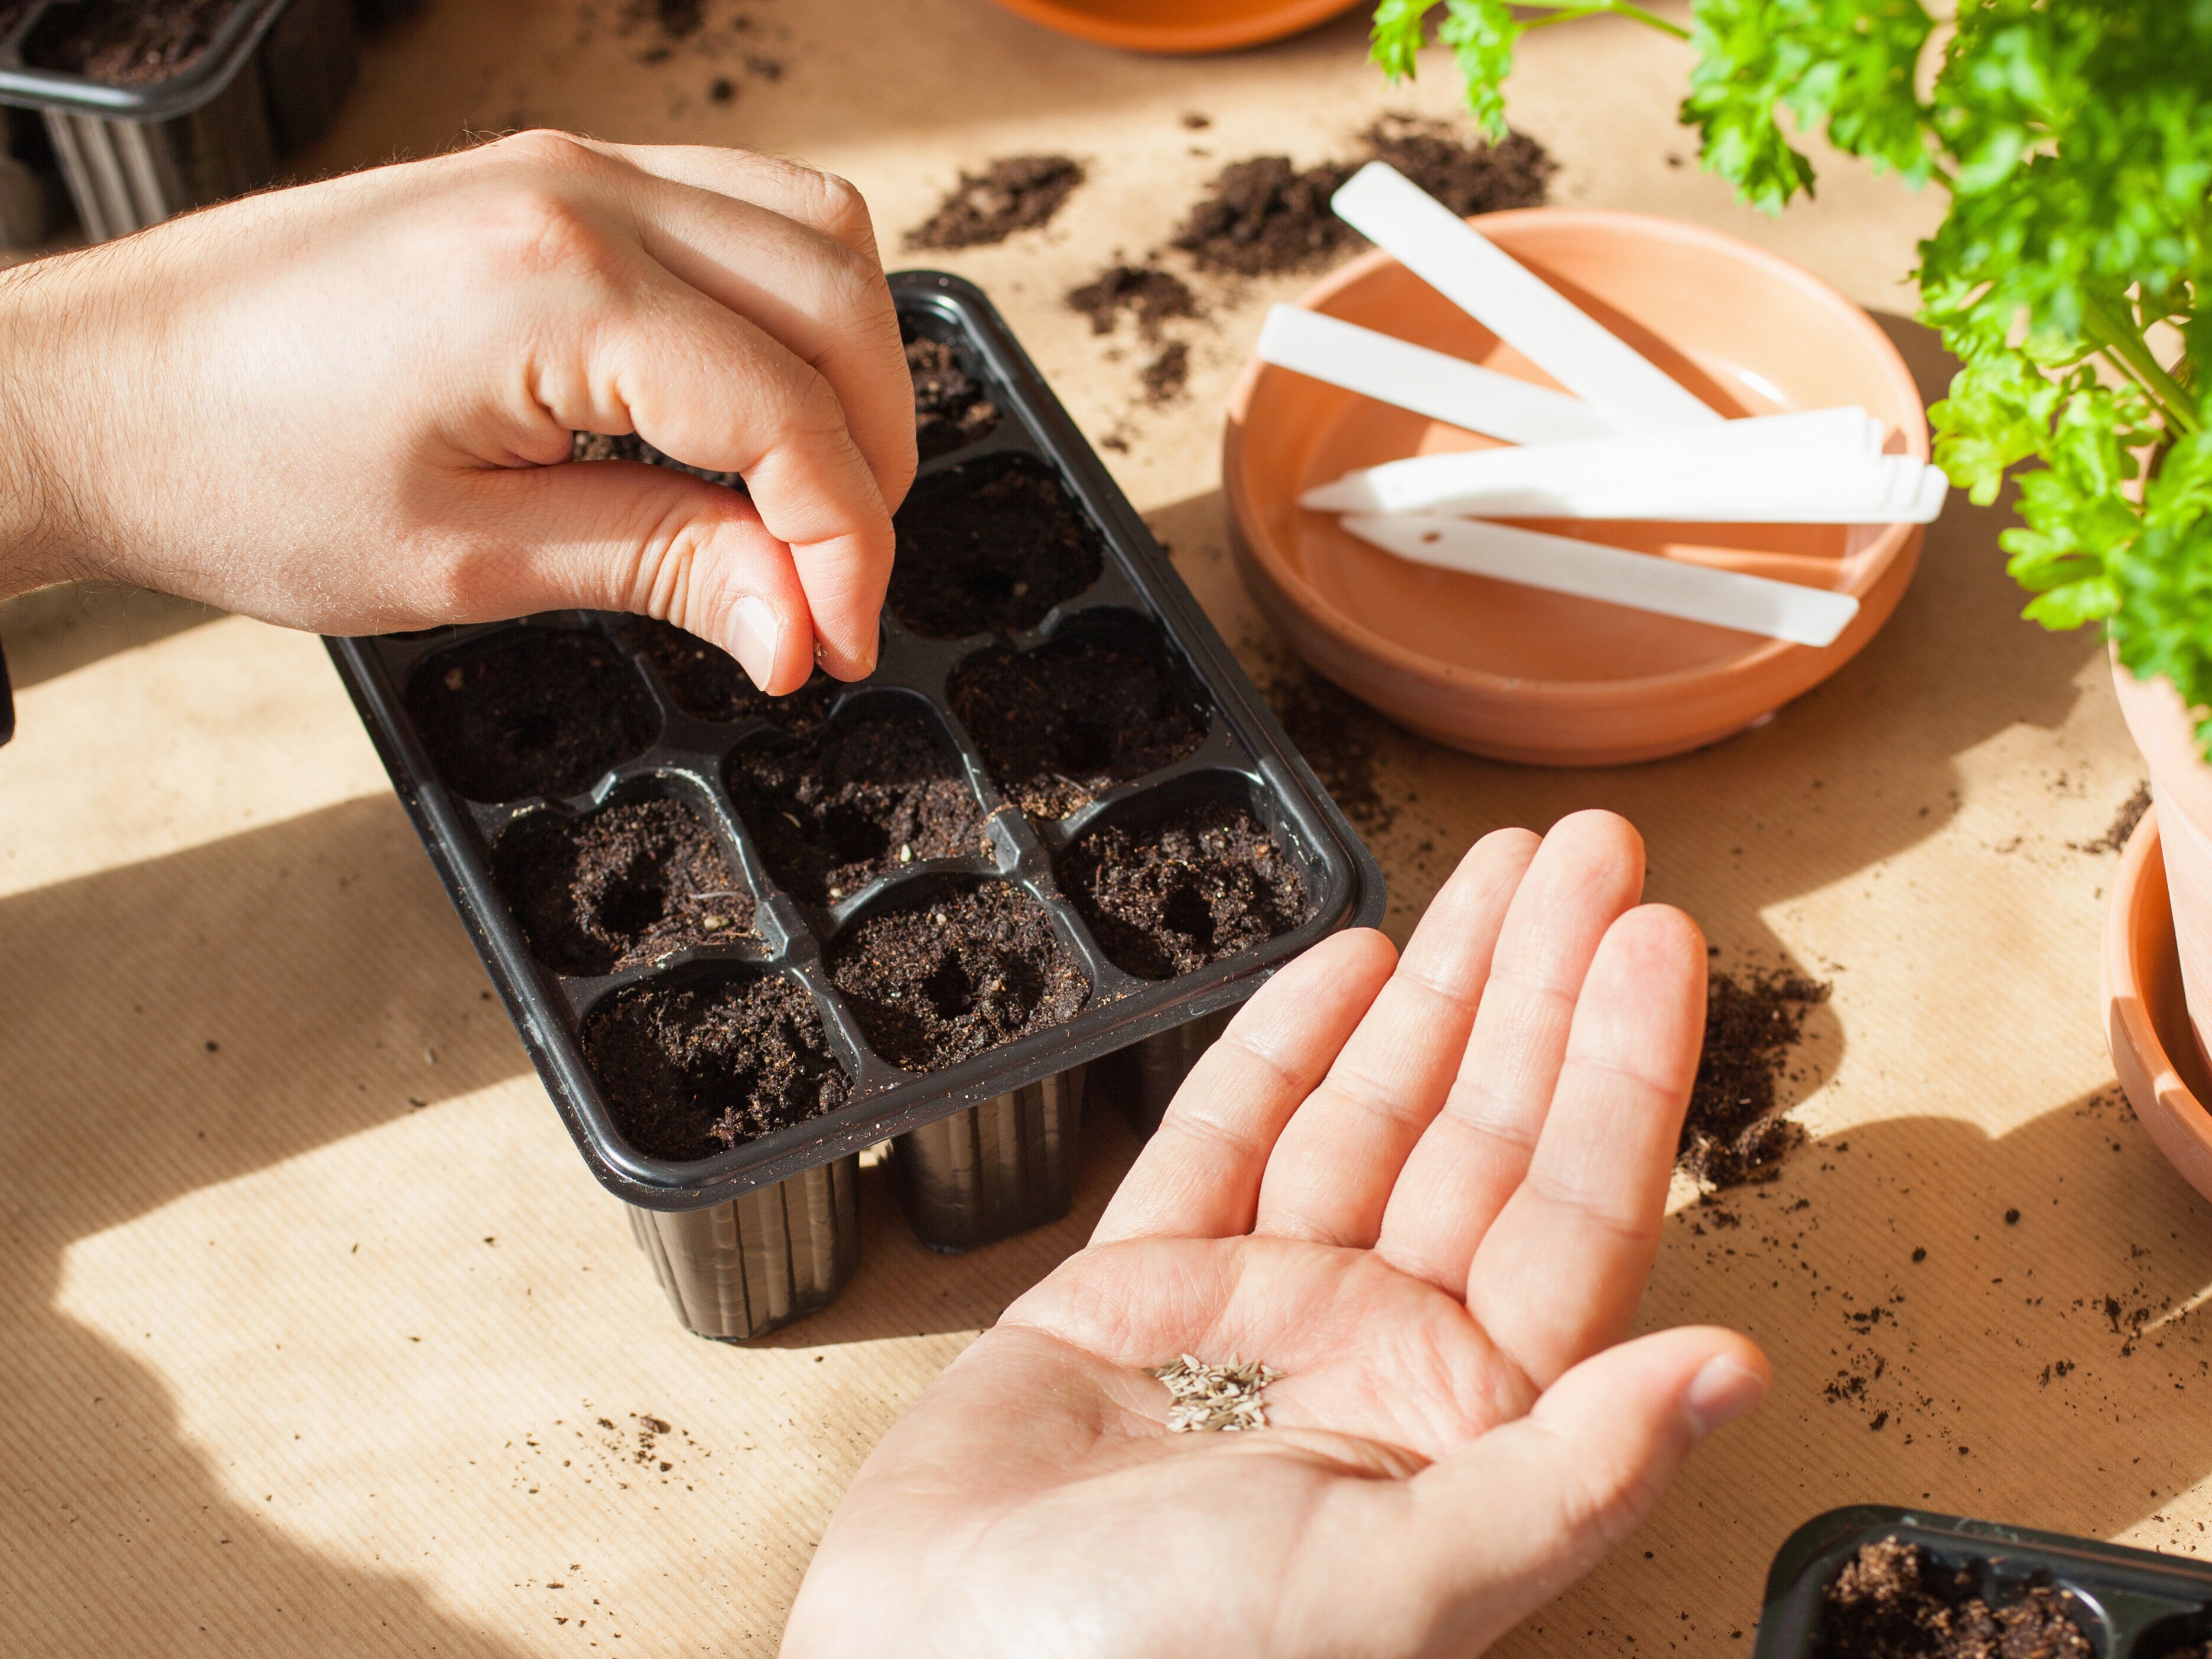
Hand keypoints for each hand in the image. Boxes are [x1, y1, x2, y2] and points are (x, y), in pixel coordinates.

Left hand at [0, 131, 913, 689]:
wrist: (96, 392)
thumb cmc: (239, 472)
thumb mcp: (468, 560)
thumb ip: (664, 568)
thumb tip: (802, 624)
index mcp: (560, 287)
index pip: (789, 414)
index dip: (846, 546)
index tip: (841, 640)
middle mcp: (581, 192)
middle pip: (837, 298)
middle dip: (872, 454)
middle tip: (833, 583)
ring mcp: (567, 168)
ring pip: (810, 230)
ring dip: (845, 366)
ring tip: (804, 495)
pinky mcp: (548, 179)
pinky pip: (733, 211)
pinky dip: (778, 311)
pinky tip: (740, 411)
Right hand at [783, 811, 1767, 1657]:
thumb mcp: (1396, 1585)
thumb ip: (1569, 1474)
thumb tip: (1740, 1373)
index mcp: (1461, 1432)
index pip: (1575, 1215)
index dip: (1622, 1070)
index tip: (1658, 937)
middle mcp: (1377, 1361)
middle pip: (1486, 1136)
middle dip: (1538, 987)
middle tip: (1588, 851)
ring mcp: (1260, 1315)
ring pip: (1370, 1116)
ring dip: (1433, 992)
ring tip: (1497, 874)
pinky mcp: (1142, 1292)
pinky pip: (1229, 1139)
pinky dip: (1285, 1048)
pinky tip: (1351, 962)